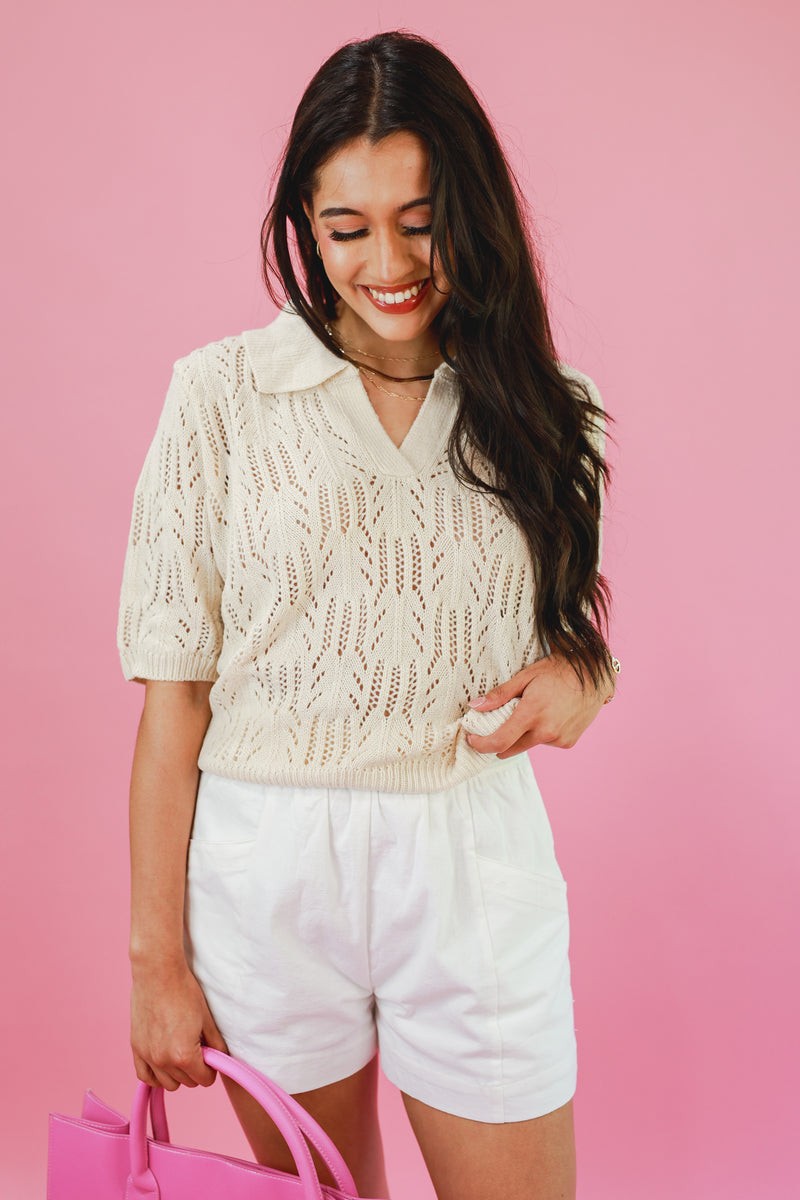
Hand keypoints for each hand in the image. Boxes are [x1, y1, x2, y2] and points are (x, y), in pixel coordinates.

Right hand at [130, 957, 228, 1090]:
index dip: (211, 1069)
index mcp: (184, 1055)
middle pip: (187, 1082)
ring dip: (177, 1074)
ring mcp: (147, 1056)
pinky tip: (164, 1063)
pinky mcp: (136, 1048)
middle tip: (197, 1049)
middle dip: (195, 1070)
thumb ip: (215, 1045)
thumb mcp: (207, 1019)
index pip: (204, 1080)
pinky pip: (145, 1076)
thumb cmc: (184, 992)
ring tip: (181, 1052)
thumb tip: (220, 1059)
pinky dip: (156, 1075)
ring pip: (167, 1083)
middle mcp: (163, 1061)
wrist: (159, 974)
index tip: (210, 1056)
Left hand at [465, 653, 613, 756]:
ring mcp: (559, 739)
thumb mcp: (526, 676)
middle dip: (499, 741)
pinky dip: (541, 734)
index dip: (482, 744)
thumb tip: (475, 706)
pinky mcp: (568, 742)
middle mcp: (546, 731)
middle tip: (496, 725)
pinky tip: (549, 715)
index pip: (500, 741)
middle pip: (510, 749)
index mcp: (532, 713)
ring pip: (528, 745)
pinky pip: (545, 743)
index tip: (473, 739)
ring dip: (523, 735)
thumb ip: (500, 695)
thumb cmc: (558, 670)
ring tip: (533, 712)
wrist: (594, 674)